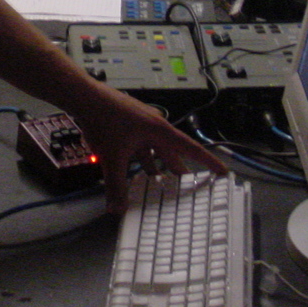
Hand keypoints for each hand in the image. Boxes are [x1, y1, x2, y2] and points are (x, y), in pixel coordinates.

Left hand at [74, 88, 225, 213]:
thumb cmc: (104, 121)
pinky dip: (141, 157)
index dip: (208, 162)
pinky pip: (141, 143)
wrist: (84, 97)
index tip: (223, 171)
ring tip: (160, 180)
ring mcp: (141, 123)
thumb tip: (117, 209)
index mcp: (160, 131)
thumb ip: (116, 186)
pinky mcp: (128, 122)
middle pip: (172, 152)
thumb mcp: (112, 158)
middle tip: (187, 185)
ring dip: (157, 164)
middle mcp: (154, 126)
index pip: (191, 149)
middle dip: (178, 169)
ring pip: (154, 148)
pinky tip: (134, 167)